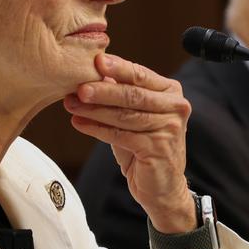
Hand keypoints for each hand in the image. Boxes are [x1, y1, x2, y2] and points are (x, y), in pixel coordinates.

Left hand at [63, 53, 195, 232]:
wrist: (162, 187)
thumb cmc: (144, 146)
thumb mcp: (133, 115)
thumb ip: (119, 93)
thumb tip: (93, 71)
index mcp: (170, 92)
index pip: (141, 74)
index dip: (118, 68)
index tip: (95, 61)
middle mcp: (176, 106)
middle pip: (133, 94)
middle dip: (103, 90)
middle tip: (79, 87)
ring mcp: (170, 128)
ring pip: (126, 115)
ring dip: (95, 110)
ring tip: (72, 105)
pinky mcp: (159, 148)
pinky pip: (121, 135)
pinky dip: (97, 129)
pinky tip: (80, 123)